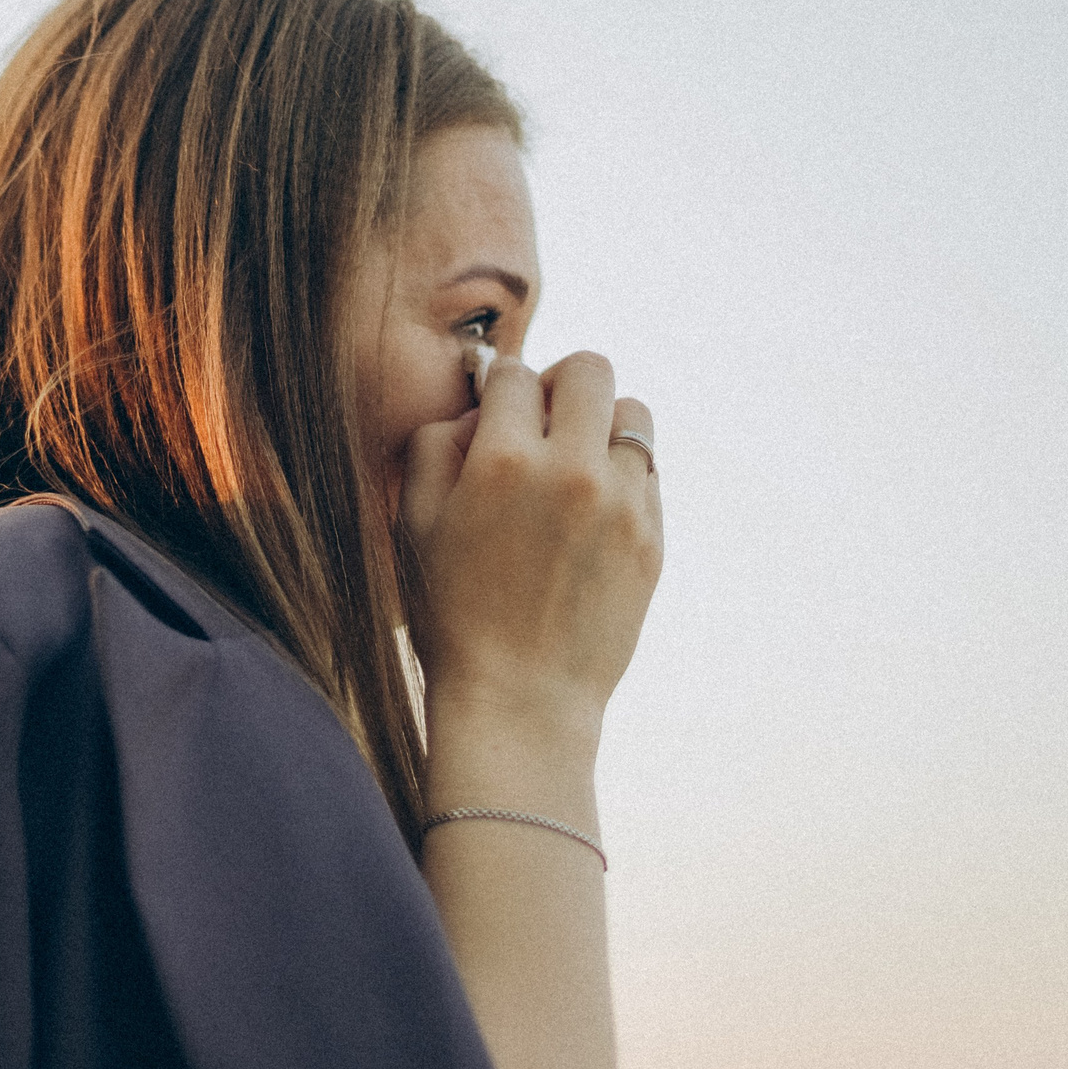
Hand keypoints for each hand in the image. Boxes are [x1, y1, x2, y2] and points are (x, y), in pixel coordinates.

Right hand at [400, 353, 660, 738]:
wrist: (519, 699)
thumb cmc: (452, 613)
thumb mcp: (414, 525)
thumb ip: (435, 446)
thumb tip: (476, 410)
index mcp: (503, 462)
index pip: (513, 374)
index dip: (497, 387)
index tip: (494, 413)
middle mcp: (572, 471)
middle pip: (590, 370)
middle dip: (559, 385)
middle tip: (540, 424)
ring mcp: (623, 505)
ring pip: (632, 414)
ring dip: (600, 426)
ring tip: (573, 468)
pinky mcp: (652, 539)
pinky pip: (647, 472)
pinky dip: (619, 478)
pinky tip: (587, 518)